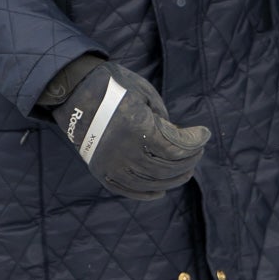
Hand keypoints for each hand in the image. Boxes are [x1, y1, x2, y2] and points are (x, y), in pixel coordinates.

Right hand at [43, 58, 208, 200]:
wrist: (74, 91)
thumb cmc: (115, 86)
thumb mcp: (145, 94)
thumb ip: (163, 119)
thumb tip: (179, 140)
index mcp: (137, 129)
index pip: (176, 148)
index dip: (195, 143)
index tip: (204, 134)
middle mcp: (124, 151)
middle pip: (167, 168)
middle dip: (188, 161)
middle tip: (197, 152)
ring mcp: (112, 164)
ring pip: (151, 182)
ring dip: (173, 178)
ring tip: (185, 170)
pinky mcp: (102, 171)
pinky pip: (128, 190)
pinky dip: (147, 193)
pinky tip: (161, 190)